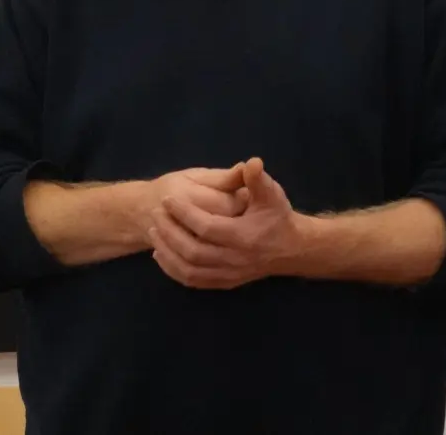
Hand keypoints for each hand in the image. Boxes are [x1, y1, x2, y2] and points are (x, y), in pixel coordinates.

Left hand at [147, 157, 305, 289]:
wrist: (291, 249)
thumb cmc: (277, 217)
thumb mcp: (271, 194)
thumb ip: (257, 179)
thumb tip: (251, 163)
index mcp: (244, 236)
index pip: (206, 227)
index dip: (184, 213)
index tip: (168, 200)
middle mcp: (234, 259)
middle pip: (193, 251)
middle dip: (170, 232)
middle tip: (156, 215)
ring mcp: (228, 274)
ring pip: (189, 269)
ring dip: (167, 252)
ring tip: (154, 232)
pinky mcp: (224, 283)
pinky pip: (193, 281)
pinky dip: (173, 269)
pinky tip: (161, 254)